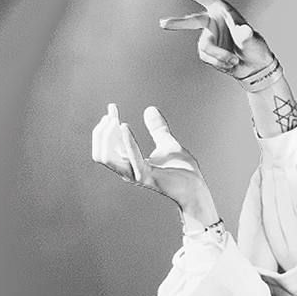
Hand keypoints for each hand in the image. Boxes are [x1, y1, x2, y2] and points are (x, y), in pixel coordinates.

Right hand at [91, 102, 220, 228]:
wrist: (196, 187)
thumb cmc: (182, 171)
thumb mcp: (167, 143)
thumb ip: (157, 128)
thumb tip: (149, 109)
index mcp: (129, 164)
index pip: (108, 146)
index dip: (106, 126)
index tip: (112, 107)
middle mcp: (127, 171)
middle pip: (101, 153)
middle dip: (101, 131)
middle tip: (112, 113)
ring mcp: (135, 174)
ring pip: (107, 157)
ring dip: (107, 136)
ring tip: (115, 120)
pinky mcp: (146, 176)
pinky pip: (132, 158)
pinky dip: (127, 141)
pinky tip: (125, 126)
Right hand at [161, 0, 285, 90]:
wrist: (254, 66)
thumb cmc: (255, 47)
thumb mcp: (252, 40)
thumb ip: (246, 35)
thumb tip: (246, 31)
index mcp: (221, 10)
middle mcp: (212, 21)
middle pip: (192, 21)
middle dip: (177, 23)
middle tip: (163, 24)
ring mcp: (209, 36)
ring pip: (205, 47)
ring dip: (219, 56)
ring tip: (234, 60)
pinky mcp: (207, 51)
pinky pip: (207, 57)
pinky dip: (219, 62)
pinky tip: (230, 63)